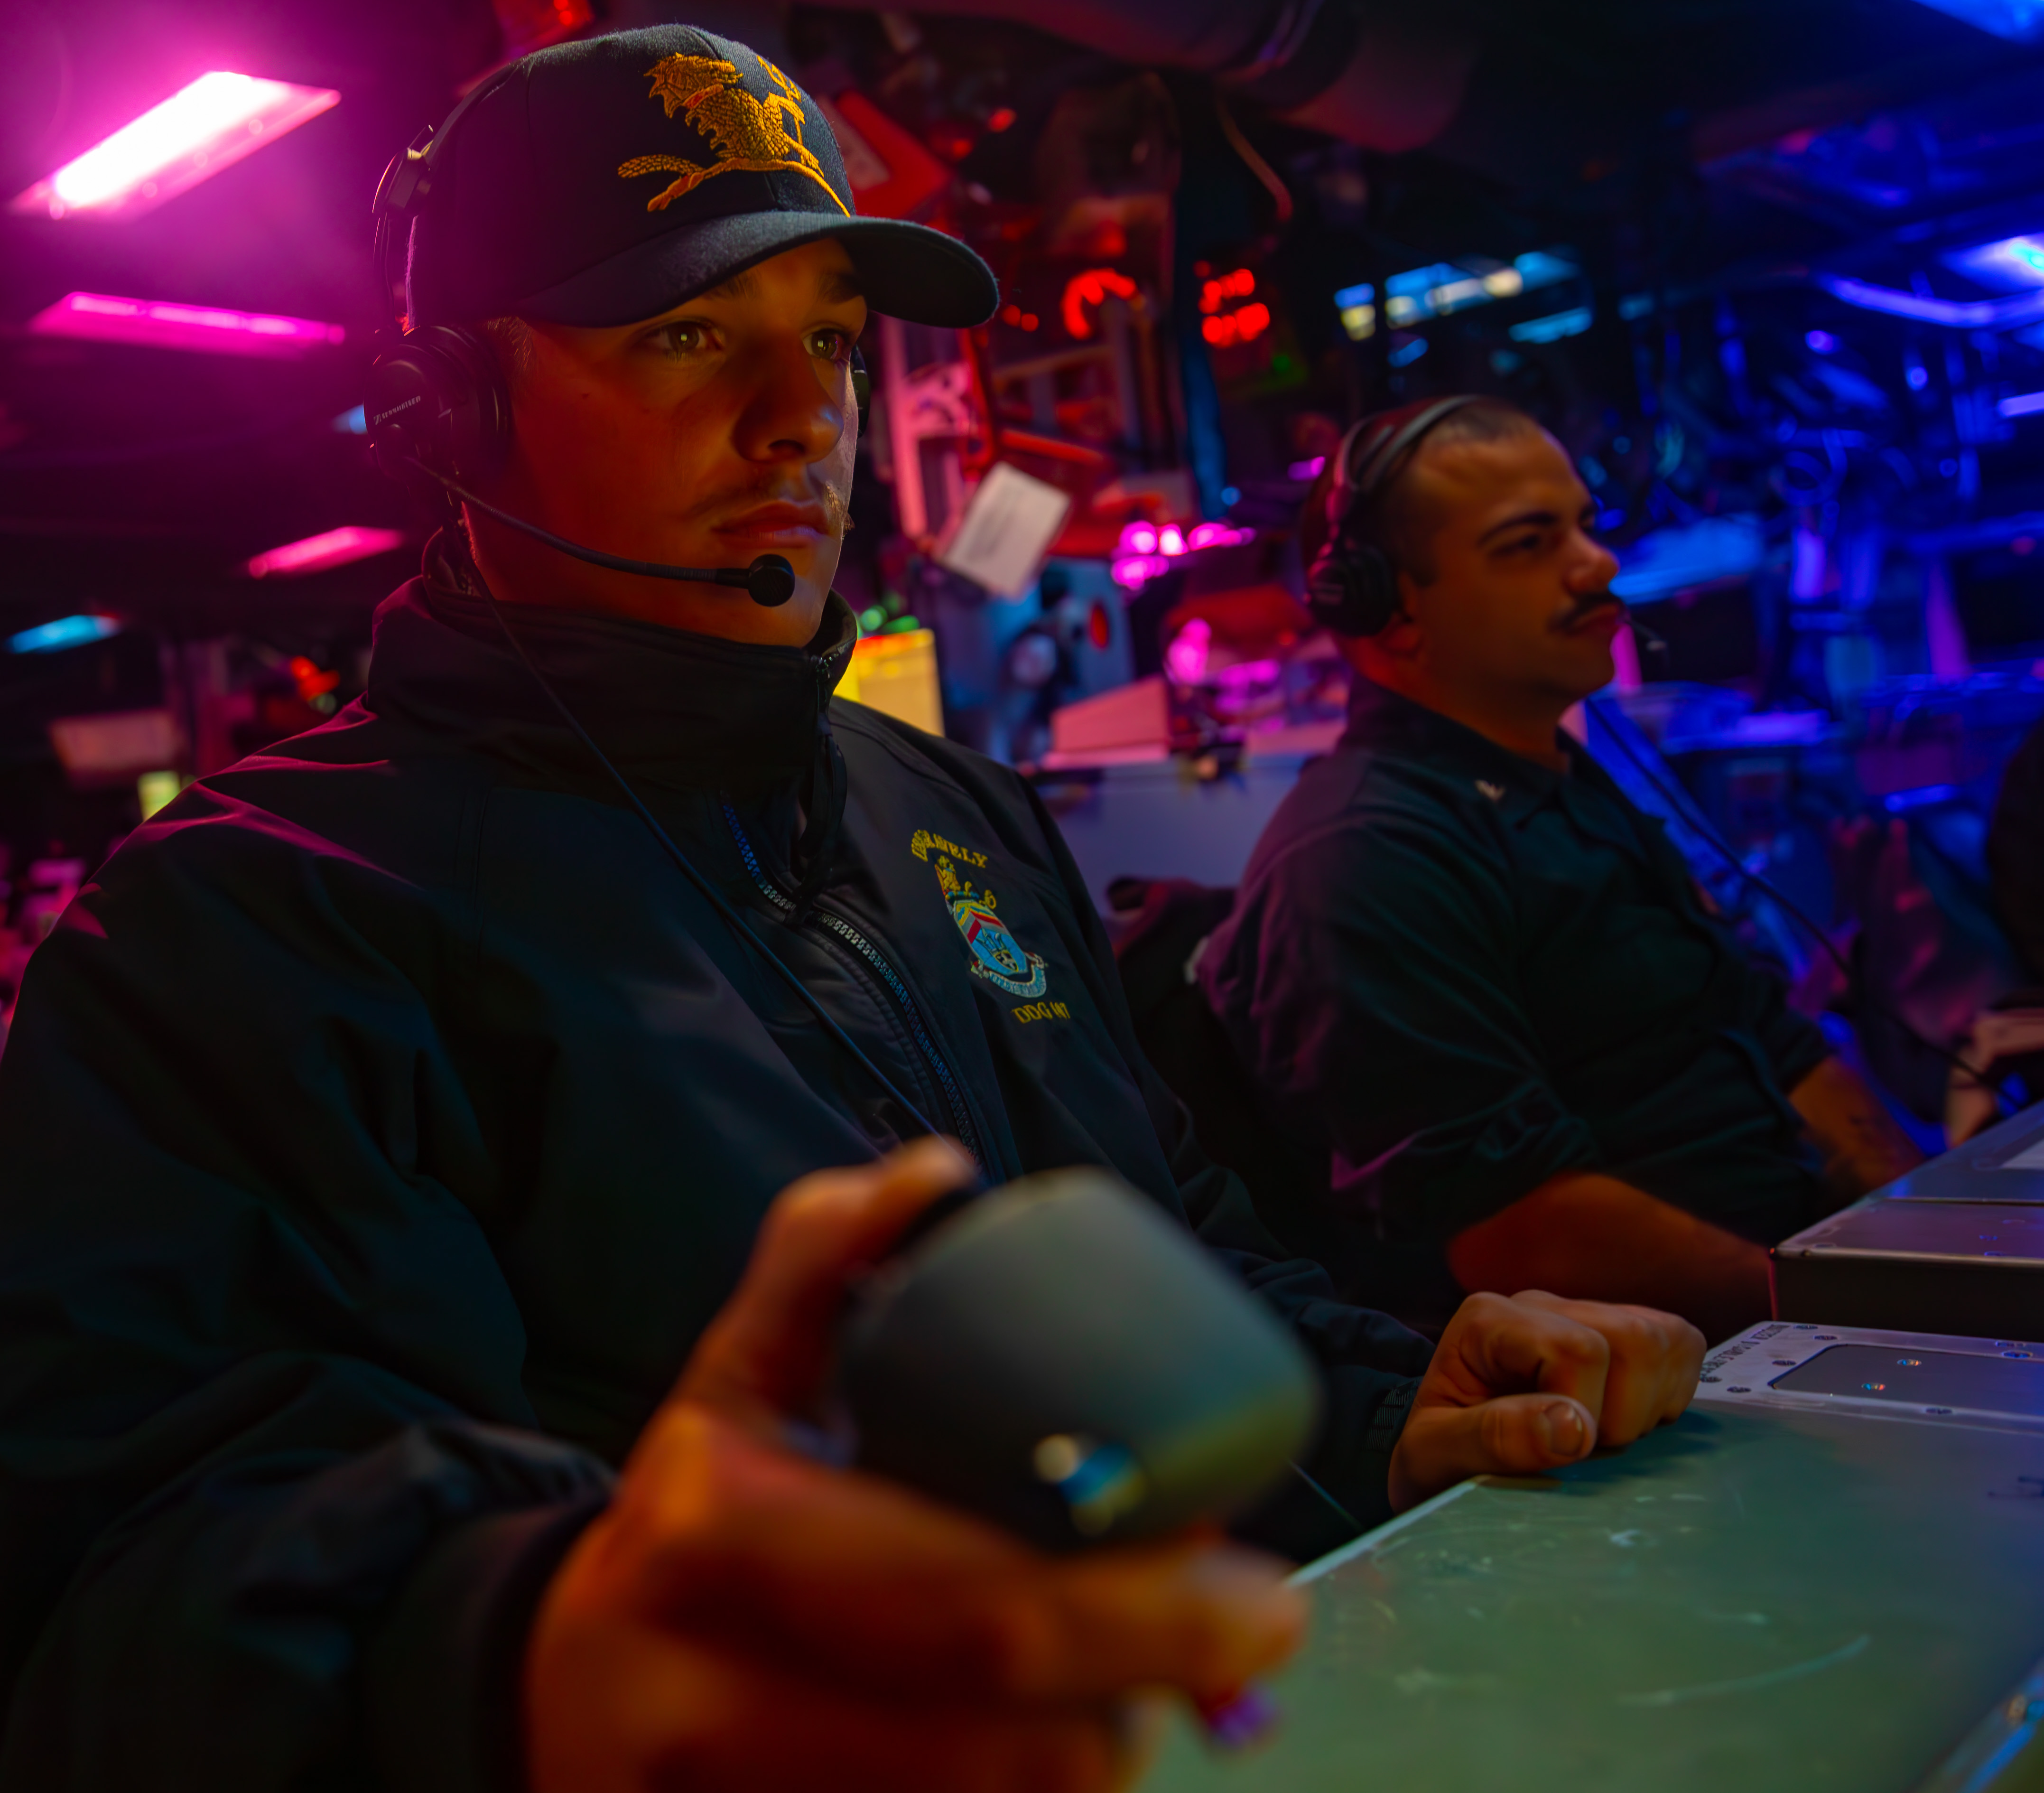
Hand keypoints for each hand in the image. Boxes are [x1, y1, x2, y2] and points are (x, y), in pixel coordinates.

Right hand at [524, 1139, 1306, 1792]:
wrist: (559, 1690)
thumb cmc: (693, 1512)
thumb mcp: (738, 1368)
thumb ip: (826, 1254)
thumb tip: (939, 1174)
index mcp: (723, 1531)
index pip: (985, 1606)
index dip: (1151, 1615)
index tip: (1261, 1599)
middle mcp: (715, 1696)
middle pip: (1014, 1741)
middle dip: (1158, 1688)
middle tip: (1245, 1637)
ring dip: (1107, 1745)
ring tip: (1140, 1675)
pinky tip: (1068, 1733)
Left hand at [1387, 1290, 1703, 1512]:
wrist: (1442, 1456)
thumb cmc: (1435, 1456)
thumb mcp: (1435, 1457)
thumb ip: (1493, 1438)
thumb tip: (1574, 1427)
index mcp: (1488, 1320)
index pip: (1577, 1349)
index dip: (1584, 1412)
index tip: (1557, 1454)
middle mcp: (1540, 1304)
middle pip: (1634, 1338)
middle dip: (1623, 1413)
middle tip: (1582, 1450)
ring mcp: (1586, 1314)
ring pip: (1666, 1338)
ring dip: (1649, 1405)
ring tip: (1602, 1436)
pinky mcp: (1622, 1334)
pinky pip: (1681, 1345)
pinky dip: (1670, 1393)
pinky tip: (1628, 1420)